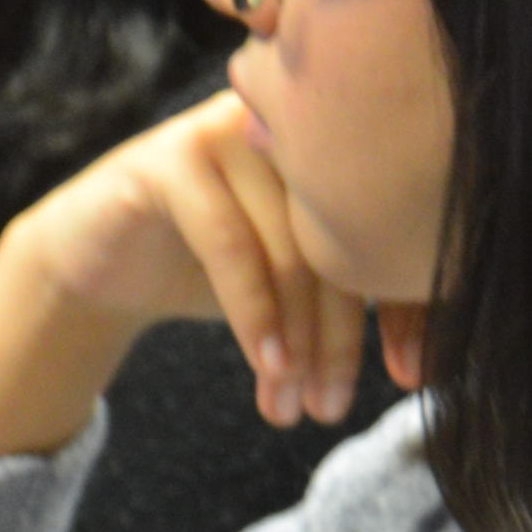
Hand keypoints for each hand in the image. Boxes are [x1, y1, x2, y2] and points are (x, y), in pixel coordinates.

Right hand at [4, 92, 384, 425]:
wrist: (104, 260)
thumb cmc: (218, 271)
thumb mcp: (299, 282)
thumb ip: (356, 290)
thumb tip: (427, 366)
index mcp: (339, 139)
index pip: (392, 224)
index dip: (409, 308)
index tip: (411, 378)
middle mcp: (292, 121)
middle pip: (345, 237)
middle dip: (343, 338)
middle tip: (332, 410)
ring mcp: (231, 129)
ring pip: (291, 247)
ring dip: (296, 341)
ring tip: (294, 407)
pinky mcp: (174, 157)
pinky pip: (230, 243)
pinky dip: (252, 314)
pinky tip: (266, 366)